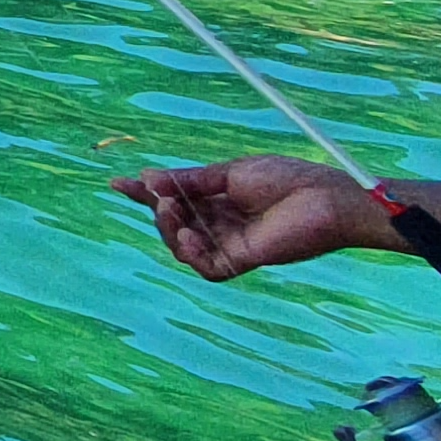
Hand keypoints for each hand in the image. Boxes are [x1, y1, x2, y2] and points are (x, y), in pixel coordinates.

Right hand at [111, 155, 390, 279]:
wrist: (322, 198)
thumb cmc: (286, 179)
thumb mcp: (230, 172)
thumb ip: (190, 180)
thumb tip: (148, 178)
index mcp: (218, 199)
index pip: (174, 198)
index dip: (146, 193)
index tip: (117, 183)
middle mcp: (220, 224)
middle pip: (172, 224)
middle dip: (159, 210)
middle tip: (162, 196)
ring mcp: (229, 244)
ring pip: (183, 248)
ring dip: (170, 231)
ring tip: (173, 211)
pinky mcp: (242, 262)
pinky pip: (206, 268)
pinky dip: (192, 255)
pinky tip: (190, 237)